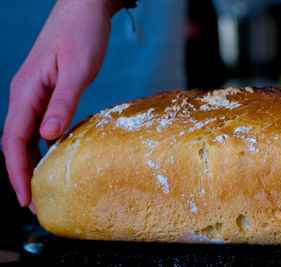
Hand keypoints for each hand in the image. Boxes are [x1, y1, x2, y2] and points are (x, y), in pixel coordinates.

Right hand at [1, 0, 121, 212]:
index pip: (14, 140)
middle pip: (14, 142)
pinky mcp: (47, 90)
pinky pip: (37, 122)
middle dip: (20, 173)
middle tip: (35, 202)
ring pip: (25, 134)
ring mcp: (34, 92)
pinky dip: (41, 144)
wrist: (85, 8)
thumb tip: (47, 136)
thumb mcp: (78, 70)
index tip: (25, 198)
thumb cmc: (82, 35)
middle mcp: (25, 94)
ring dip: (30, 161)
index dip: (17, 172)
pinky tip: (53, 154)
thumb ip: (63, 103)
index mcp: (27, 91)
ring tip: (42, 185)